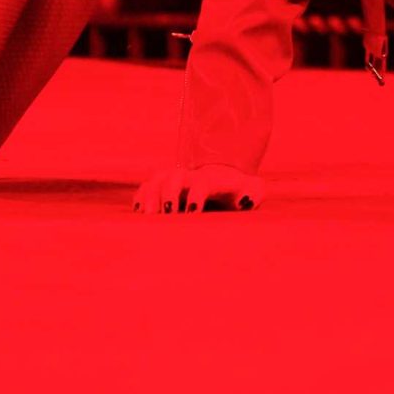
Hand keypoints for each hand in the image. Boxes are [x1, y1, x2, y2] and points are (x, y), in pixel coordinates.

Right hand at [133, 164, 261, 213]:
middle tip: (168, 214)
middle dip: (169, 193)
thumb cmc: (238, 191)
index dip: (195, 196)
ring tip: (148, 216)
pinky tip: (139, 213)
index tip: (192, 213)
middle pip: (173, 177)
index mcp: (211, 179)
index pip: (201, 183)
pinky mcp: (161, 187)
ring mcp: (173, 180)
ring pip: (156, 181)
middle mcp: (189, 176)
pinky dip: (140, 198)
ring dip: (150, 196)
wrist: (222, 179)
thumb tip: (244, 201)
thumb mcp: (253, 189)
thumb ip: (254, 192)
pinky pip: (146, 188)